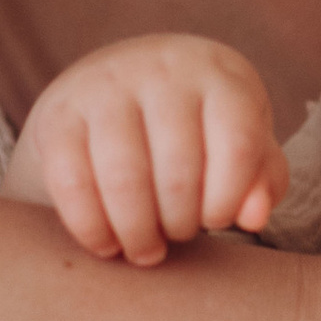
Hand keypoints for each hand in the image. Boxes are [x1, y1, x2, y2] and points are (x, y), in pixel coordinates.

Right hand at [4, 34, 287, 264]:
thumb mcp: (242, 143)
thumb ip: (263, 180)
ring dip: (137, 232)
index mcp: (219, 74)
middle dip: (180, 224)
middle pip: (178, 170)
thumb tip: (254, 215)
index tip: (216, 220)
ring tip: (145, 250)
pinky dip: (91, 228)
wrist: (118, 85)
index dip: (228, 199)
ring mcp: (104, 87)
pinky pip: (72, 183)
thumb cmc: (198, 128)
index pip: (238, 143)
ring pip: (124, 178)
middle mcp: (161, 70)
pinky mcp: (57, 114)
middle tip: (176, 237)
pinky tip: (107, 243)